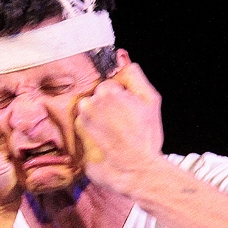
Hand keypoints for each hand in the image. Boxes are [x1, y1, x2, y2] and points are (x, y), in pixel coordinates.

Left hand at [74, 63, 164, 194]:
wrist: (138, 172)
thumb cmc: (146, 137)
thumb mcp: (150, 100)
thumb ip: (134, 75)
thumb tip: (121, 55)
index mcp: (105, 92)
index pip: (109, 88)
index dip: (122, 100)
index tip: (130, 113)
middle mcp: (87, 106)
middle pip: (96, 102)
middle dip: (107, 111)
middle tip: (124, 128)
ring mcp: (79, 126)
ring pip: (88, 118)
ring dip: (99, 125)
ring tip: (116, 140)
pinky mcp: (76, 145)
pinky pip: (84, 137)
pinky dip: (94, 141)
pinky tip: (107, 149)